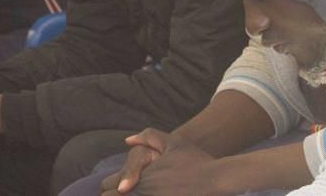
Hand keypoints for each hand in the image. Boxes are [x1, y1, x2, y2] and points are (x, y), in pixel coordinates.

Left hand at [102, 130, 222, 195]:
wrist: (217, 179)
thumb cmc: (195, 160)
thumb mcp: (173, 141)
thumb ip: (148, 137)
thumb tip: (127, 141)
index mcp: (142, 179)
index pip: (108, 187)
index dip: (111, 185)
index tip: (119, 185)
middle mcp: (145, 194)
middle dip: (115, 195)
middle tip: (127, 190)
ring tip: (137, 192)